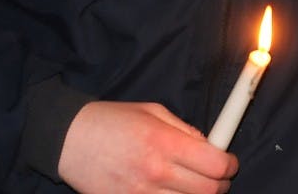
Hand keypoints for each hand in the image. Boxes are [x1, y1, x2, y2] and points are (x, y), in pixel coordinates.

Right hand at [59, 100, 238, 193]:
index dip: (230, 164)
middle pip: (208, 191)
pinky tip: (171, 192)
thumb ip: (185, 130)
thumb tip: (210, 145)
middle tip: (216, 177)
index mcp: (165, 142)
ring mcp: (140, 193)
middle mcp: (156, 171)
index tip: (229, 162)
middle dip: (220, 184)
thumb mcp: (153, 112)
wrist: (68, 140)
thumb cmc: (113, 120)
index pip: (216, 164)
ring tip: (192, 184)